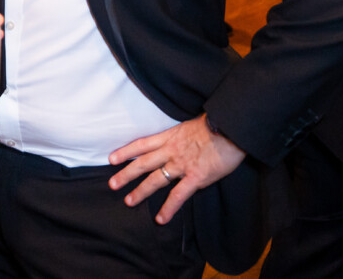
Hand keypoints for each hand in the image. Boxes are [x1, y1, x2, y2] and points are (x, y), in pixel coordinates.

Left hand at [107, 115, 245, 224]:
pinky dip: (169, 208)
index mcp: (169, 137)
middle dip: (126, 174)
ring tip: (128, 201)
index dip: (125, 151)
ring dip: (141, 191)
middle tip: (112, 184)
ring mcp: (182, 165)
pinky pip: (178, 195)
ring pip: (156, 179)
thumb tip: (175, 144)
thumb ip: (179, 137)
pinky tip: (160, 219)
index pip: (142, 144)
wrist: (231, 128)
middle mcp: (171, 151)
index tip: (111, 159)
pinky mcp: (196, 177)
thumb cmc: (214, 125)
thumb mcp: (189, 126)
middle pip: (143, 163)